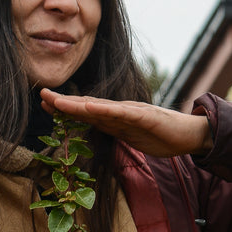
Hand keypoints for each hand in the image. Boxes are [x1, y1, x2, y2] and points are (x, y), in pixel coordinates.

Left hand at [40, 89, 211, 157]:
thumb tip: (95, 129)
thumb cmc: (161, 135)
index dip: (65, 108)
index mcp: (116, 118)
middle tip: (42, 95)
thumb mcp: (130, 135)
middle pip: (88, 106)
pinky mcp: (145, 117)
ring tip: (57, 101)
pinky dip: (105, 110)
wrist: (189, 134)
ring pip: (100, 108)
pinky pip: (122, 114)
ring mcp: (132, 113)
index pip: (86, 112)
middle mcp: (120, 111)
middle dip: (64, 103)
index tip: (45, 104)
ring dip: (77, 105)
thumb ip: (113, 130)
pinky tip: (90, 108)